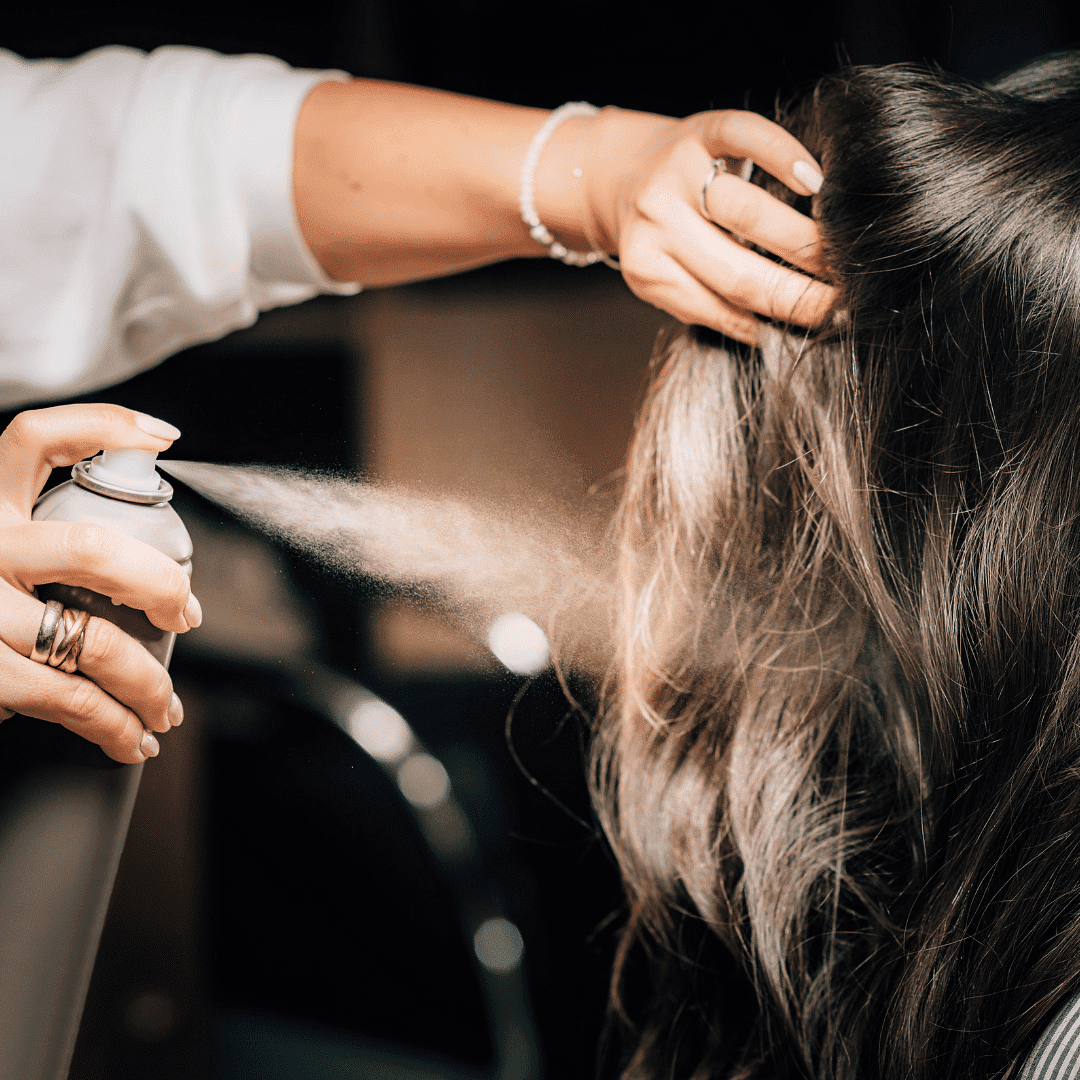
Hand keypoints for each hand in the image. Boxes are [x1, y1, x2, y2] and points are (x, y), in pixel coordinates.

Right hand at [0, 404, 199, 762]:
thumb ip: (38, 538)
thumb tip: (142, 560)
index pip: (34, 439)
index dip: (102, 426)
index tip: (162, 438)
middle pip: (91, 547)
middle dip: (160, 583)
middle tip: (187, 612)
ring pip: (93, 641)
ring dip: (149, 682)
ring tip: (166, 704)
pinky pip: (68, 699)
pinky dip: (113, 724)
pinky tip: (132, 737)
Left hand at [584, 108, 834, 343]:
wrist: (619, 169)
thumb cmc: (659, 233)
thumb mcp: (666, 275)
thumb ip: (709, 304)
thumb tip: (779, 334)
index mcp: (649, 270)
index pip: (722, 307)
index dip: (776, 320)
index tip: (823, 326)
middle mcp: (657, 223)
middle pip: (737, 271)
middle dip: (798, 293)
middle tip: (845, 298)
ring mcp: (677, 175)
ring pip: (746, 214)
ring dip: (801, 239)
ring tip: (840, 253)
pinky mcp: (701, 129)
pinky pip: (746, 137)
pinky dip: (782, 158)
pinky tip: (814, 182)